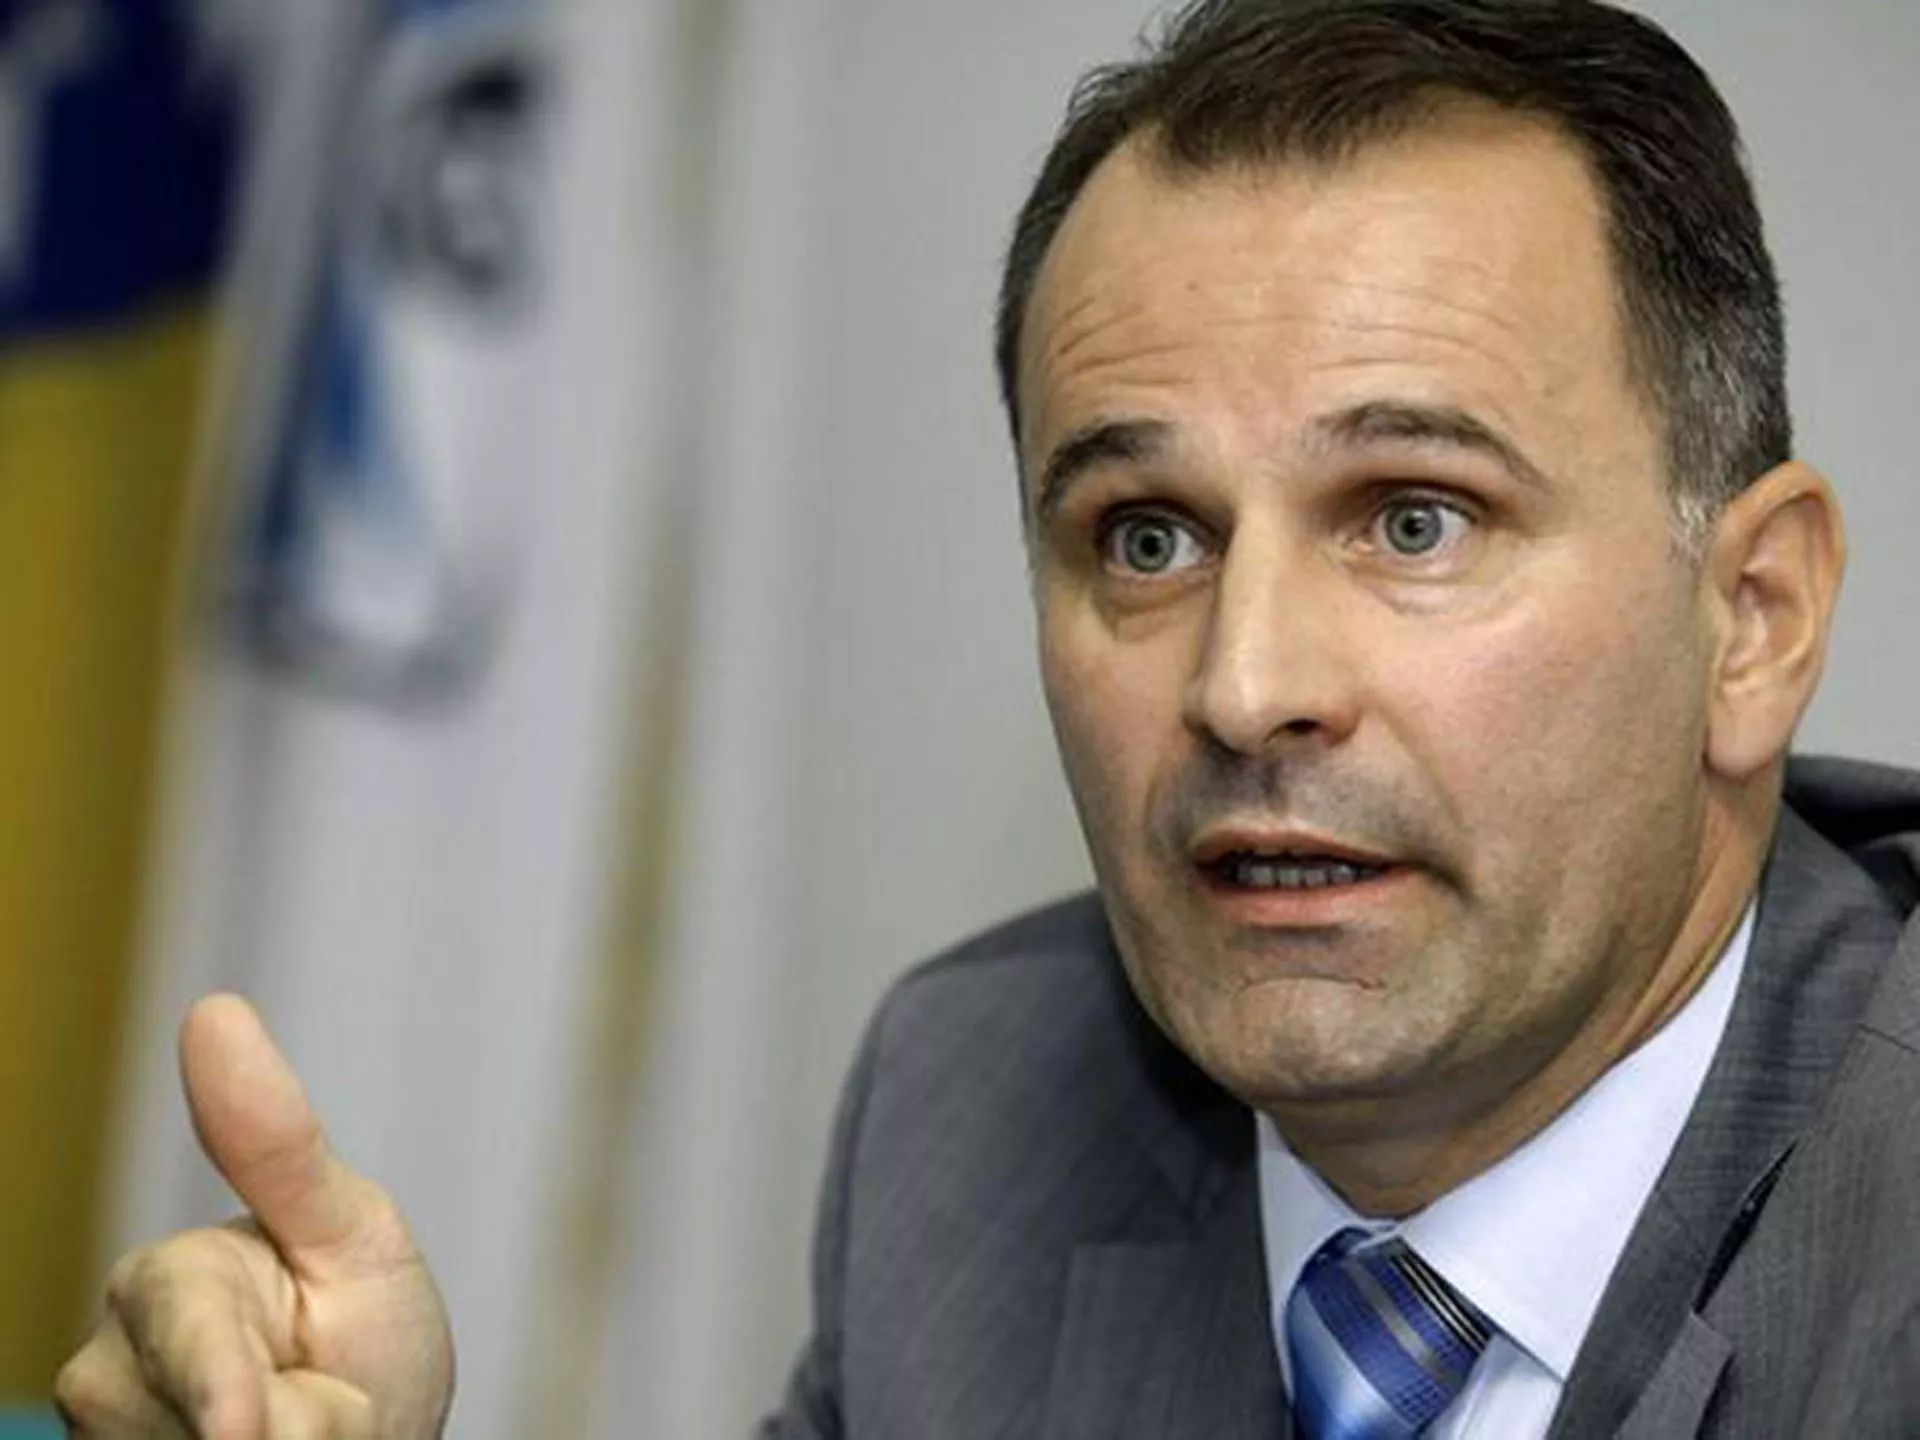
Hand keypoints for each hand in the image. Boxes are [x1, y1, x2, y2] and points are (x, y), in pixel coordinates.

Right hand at [56, 996, 454, 1437]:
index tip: (247, 1427)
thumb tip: (212, 1010)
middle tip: (329, 1397)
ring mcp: (112, 1439)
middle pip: (197, 1424)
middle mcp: (110, 1367)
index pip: (182, 1335)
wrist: (379, 1431)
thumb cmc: (366, 1323)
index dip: (227, 1391)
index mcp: (164, 1281)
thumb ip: (277, 1148)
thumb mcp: (352, 1231)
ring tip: (305, 1430)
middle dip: (289, 1425)